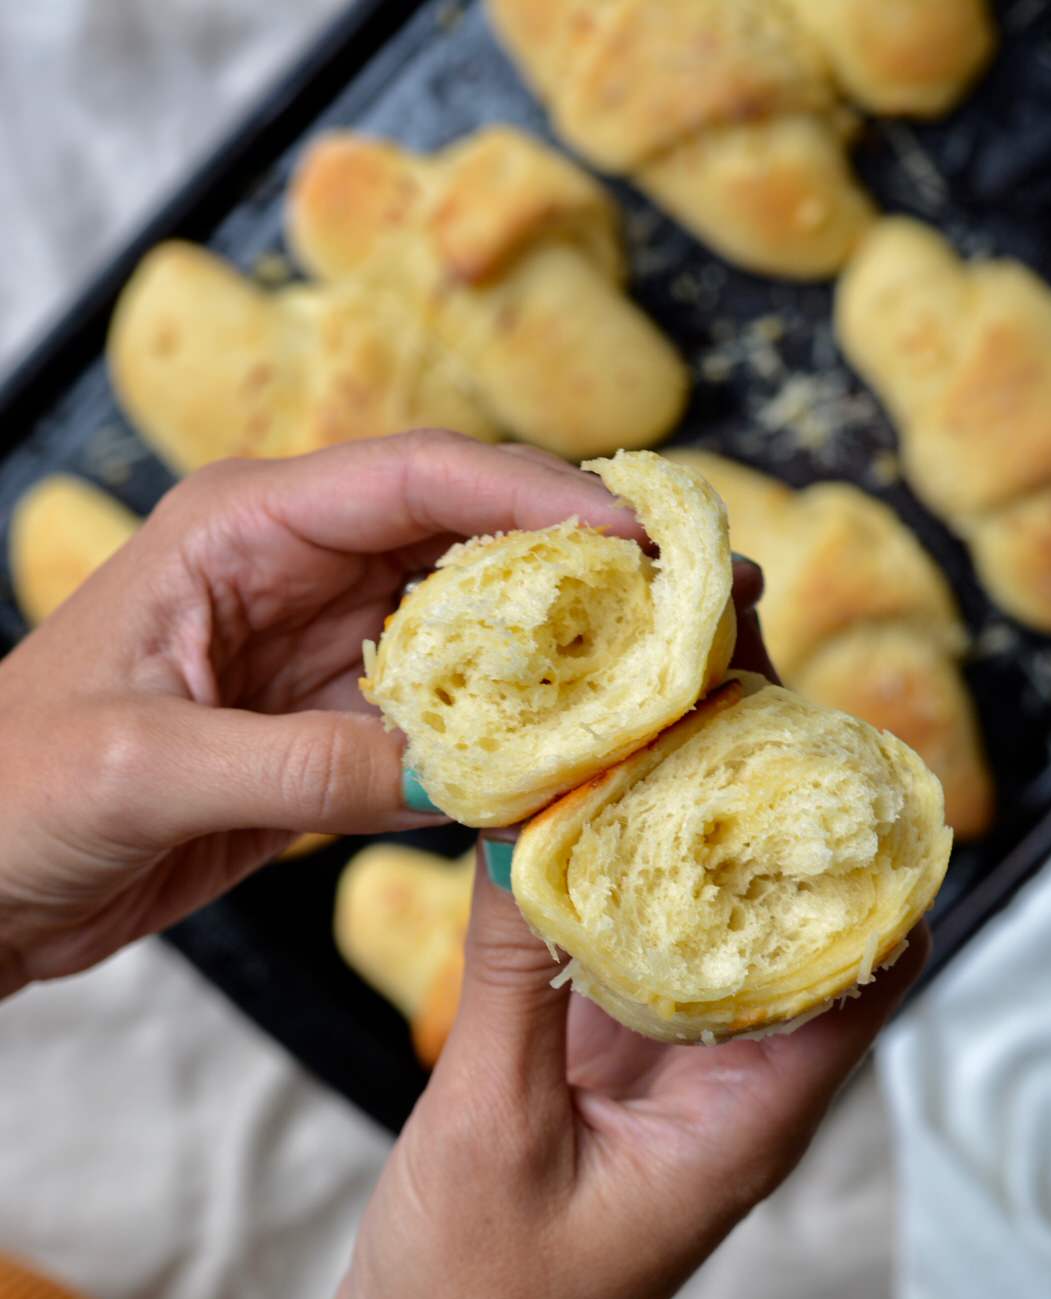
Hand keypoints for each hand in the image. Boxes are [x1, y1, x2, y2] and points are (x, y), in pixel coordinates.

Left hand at [0, 432, 638, 994]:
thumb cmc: (11, 793)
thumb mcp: (148, 770)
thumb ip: (303, 765)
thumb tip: (467, 776)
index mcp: (241, 526)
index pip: (418, 477)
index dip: (540, 495)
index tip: (642, 542)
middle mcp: (297, 569)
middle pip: (473, 539)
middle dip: (591, 564)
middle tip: (706, 595)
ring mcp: (323, 649)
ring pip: (478, 630)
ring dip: (573, 651)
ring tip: (680, 671)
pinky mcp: (333, 728)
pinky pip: (451, 719)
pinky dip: (519, 736)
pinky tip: (589, 752)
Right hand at [280, 585, 926, 1298]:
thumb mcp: (487, 1128)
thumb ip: (512, 972)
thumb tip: (523, 816)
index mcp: (750, 1117)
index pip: (870, 962)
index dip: (862, 844)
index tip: (815, 732)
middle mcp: (730, 1089)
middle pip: (786, 924)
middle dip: (761, 802)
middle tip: (714, 671)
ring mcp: (668, 1081)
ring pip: (705, 932)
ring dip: (682, 832)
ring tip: (649, 713)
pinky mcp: (605, 1078)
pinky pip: (629, 961)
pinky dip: (609, 887)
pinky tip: (568, 816)